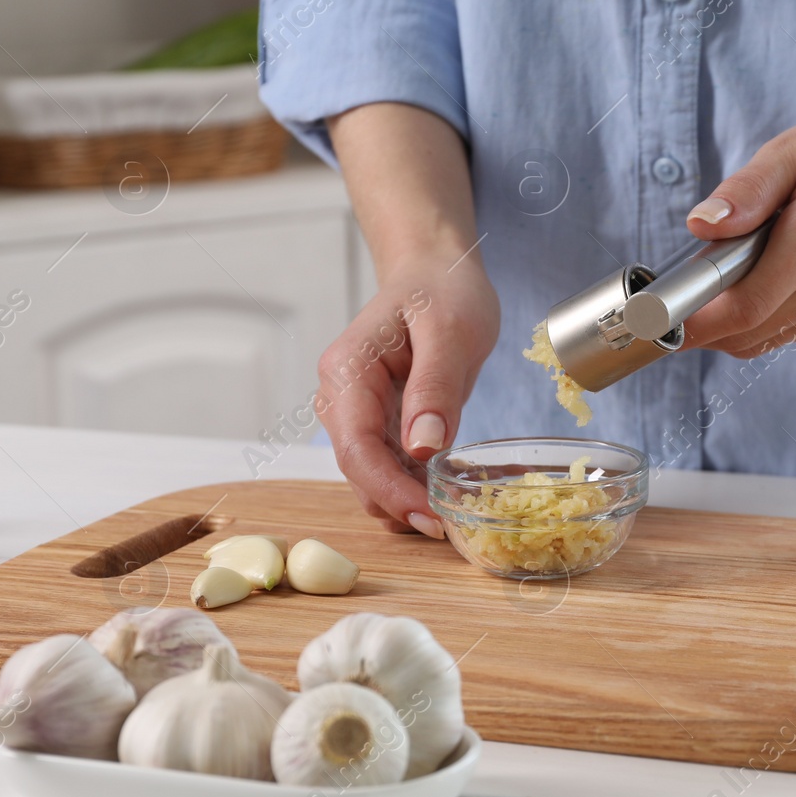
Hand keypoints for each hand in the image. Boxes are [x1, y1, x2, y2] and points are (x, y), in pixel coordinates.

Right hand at [323, 101, 492, 534]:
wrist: (439, 270)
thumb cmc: (444, 290)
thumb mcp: (450, 332)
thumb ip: (434, 388)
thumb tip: (422, 447)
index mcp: (347, 372)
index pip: (356, 447)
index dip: (390, 489)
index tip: (430, 515)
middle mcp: (342, 396)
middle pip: (359, 469)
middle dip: (399, 503)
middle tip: (449, 526)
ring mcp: (357, 411)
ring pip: (372, 473)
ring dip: (406, 499)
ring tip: (453, 514)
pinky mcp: (380, 420)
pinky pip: (390, 463)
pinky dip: (415, 482)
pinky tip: (448, 492)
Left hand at [681, 31, 795, 356]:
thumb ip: (748, 189)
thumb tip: (701, 224)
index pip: (746, 304)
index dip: (695, 321)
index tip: (656, 317)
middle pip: (752, 332)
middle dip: (704, 325)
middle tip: (675, 299)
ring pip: (770, 338)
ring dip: (734, 322)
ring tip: (726, 276)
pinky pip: (794, 331)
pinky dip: (767, 316)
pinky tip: (769, 278)